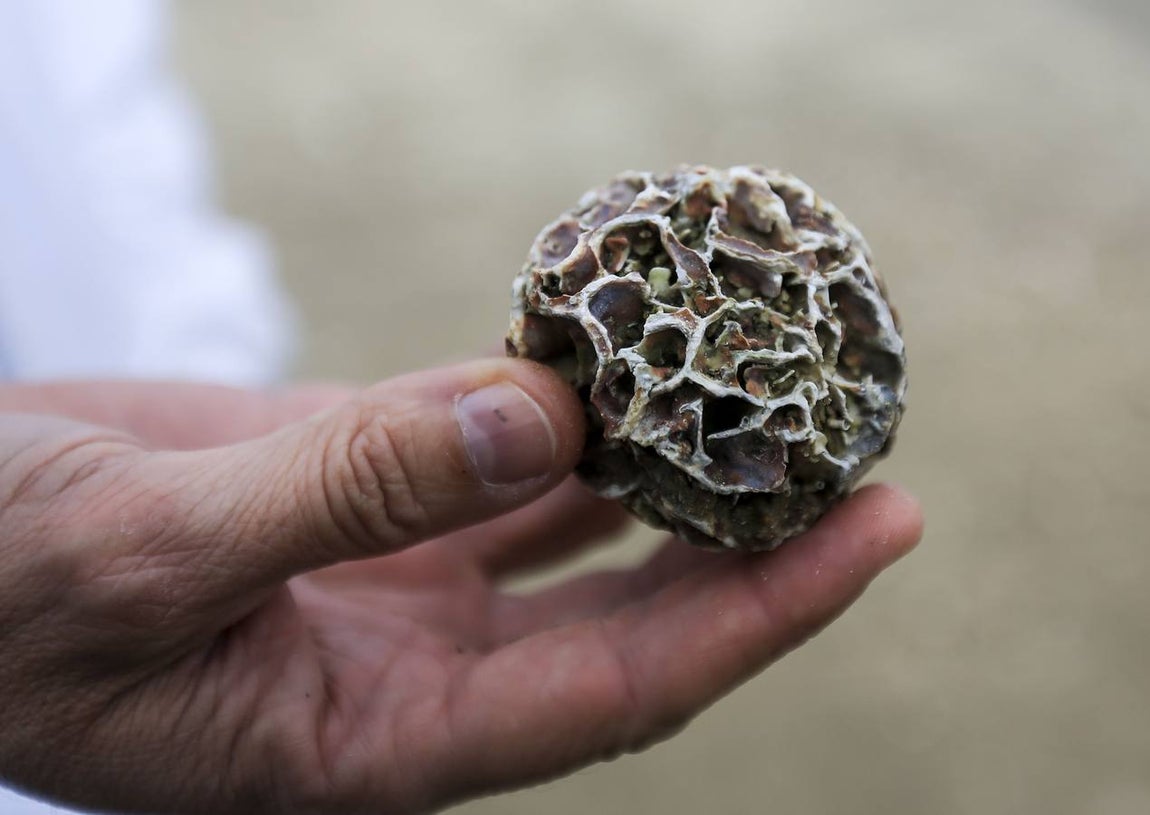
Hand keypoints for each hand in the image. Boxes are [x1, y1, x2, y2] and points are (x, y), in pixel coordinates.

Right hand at [0, 361, 921, 813]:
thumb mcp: (153, 548)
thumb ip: (349, 488)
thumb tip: (536, 419)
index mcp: (374, 737)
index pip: (618, 690)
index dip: (759, 615)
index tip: (875, 533)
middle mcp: (412, 667)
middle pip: (629, 619)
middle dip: (754, 552)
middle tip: (866, 468)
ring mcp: (397, 579)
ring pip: (572, 532)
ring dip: (669, 475)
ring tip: (769, 407)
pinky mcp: (369, 495)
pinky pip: (496, 454)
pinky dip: (564, 410)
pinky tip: (622, 365)